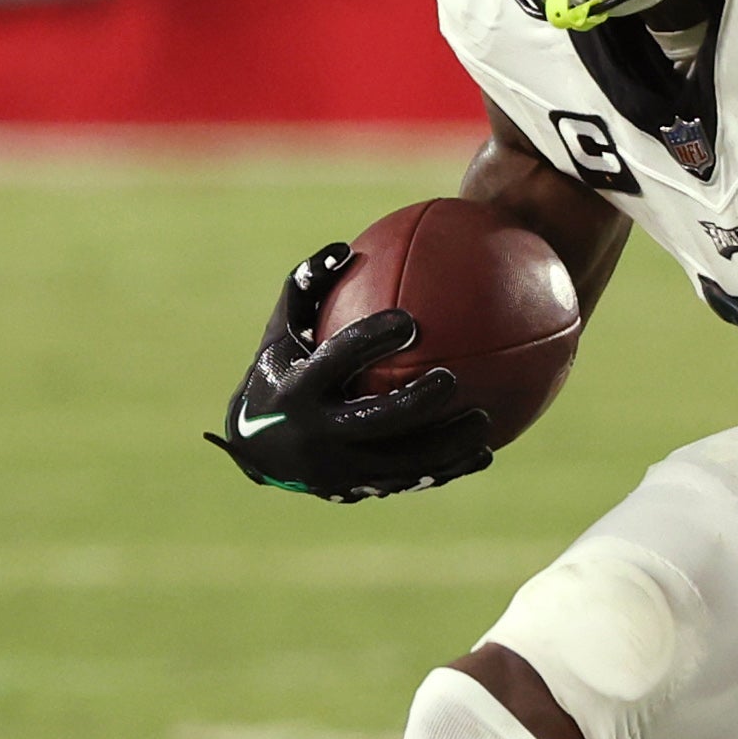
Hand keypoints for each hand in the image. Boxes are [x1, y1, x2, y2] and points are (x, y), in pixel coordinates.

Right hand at [204, 243, 493, 502]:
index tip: (409, 321)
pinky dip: (447, 470)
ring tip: (483, 421)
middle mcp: (316, 435)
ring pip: (401, 462)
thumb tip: (342, 247)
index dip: (370, 341)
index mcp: (297, 389)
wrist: (253, 446)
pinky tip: (484, 454)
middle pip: (374, 421)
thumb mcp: (281, 332)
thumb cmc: (278, 371)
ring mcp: (337, 470)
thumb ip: (306, 288)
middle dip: (414, 403)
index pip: (336, 361)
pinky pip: (410, 481)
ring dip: (446, 445)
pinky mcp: (357, 491)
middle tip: (451, 379)